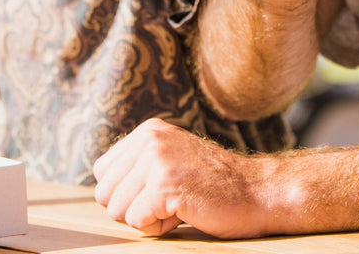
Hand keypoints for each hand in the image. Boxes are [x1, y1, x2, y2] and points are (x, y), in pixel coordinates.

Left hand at [93, 119, 268, 238]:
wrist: (256, 191)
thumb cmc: (212, 185)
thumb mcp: (171, 159)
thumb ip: (139, 166)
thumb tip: (102, 191)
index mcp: (148, 131)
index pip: (102, 173)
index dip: (125, 193)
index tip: (156, 191)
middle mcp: (149, 139)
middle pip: (104, 194)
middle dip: (131, 209)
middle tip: (168, 201)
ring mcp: (157, 160)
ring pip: (117, 211)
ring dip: (146, 219)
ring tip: (178, 205)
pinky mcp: (164, 184)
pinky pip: (137, 222)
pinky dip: (158, 228)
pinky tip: (184, 212)